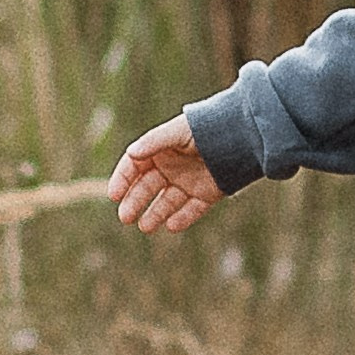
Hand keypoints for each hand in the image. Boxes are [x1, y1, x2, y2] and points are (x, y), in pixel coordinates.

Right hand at [109, 113, 224, 233]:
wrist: (241, 134)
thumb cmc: (205, 128)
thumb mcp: (178, 132)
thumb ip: (154, 142)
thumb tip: (132, 153)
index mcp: (160, 151)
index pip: (134, 167)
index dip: (122, 180)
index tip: (113, 195)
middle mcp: (171, 168)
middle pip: (147, 188)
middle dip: (134, 202)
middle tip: (125, 217)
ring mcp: (188, 182)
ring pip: (166, 203)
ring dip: (155, 214)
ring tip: (145, 227)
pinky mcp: (206, 194)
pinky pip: (191, 210)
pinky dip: (182, 219)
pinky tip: (171, 225)